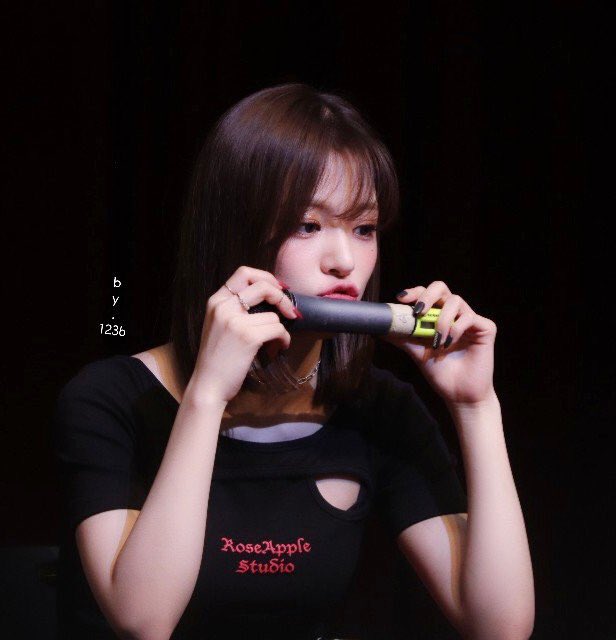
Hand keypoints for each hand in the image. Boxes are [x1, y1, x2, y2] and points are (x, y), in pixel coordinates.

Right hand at [189, 266, 297, 403]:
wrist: (207, 386)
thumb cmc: (217, 359)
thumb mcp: (218, 325)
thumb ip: (235, 309)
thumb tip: (269, 298)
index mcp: (216, 301)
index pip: (243, 273)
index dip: (266, 277)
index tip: (278, 289)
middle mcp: (223, 307)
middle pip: (262, 285)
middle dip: (282, 297)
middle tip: (290, 312)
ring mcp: (235, 321)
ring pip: (273, 314)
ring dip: (281, 328)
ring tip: (277, 341)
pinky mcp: (248, 337)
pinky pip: (277, 329)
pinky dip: (284, 339)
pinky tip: (279, 347)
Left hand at [379, 281, 496, 405]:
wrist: (459, 394)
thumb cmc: (440, 372)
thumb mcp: (416, 352)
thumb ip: (402, 337)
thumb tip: (379, 328)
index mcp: (438, 315)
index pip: (427, 294)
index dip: (415, 292)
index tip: (401, 299)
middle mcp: (455, 313)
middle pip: (442, 287)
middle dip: (427, 295)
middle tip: (418, 311)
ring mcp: (470, 319)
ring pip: (455, 301)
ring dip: (442, 319)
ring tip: (436, 341)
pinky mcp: (486, 327)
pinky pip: (469, 317)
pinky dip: (456, 328)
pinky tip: (449, 343)